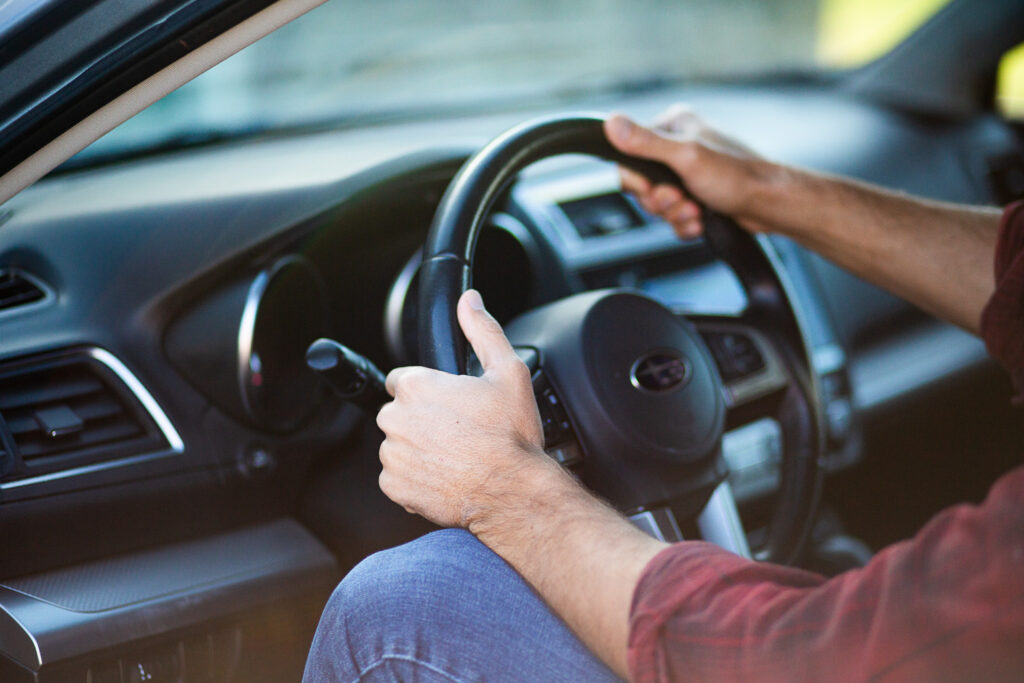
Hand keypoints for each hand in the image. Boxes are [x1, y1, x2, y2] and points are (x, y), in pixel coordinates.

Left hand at [376, 289, 551, 527]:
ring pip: (398, 444)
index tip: (450, 405)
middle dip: (422, 419)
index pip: (403, 380)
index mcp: (417, 386)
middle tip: (458, 432)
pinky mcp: (394, 486)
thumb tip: (470, 301)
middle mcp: (396, 418)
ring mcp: (393, 454)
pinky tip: (445, 475)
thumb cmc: (511, 436)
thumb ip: (483, 330)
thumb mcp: (508, 372)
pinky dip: (415, 477)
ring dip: (418, 448)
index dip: (429, 391)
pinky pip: (397, 477)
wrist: (512, 492)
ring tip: (455, 455)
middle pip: (399, 412)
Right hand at [604, 105, 779, 237]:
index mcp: (673, 126)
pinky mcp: (697, 195)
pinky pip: (674, 216)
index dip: (637, 180)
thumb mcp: (686, 156)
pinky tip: (701, 219)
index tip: (654, 188)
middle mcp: (679, 146)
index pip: (629, 154)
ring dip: (675, 214)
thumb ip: (646, 142)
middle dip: (662, 201)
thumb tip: (611, 123)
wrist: (771, 205)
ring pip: (658, 204)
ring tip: (697, 210)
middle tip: (682, 199)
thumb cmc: (738, 177)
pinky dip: (685, 223)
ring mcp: (688, 173)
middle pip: (642, 184)